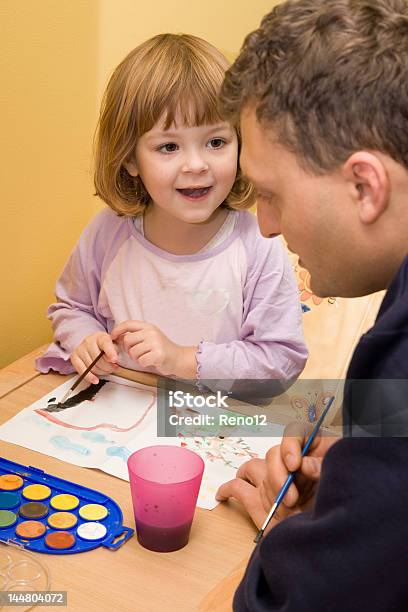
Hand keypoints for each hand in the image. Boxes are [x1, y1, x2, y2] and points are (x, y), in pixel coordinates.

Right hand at [70, 332, 118, 383]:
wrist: (93, 345)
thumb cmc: (106, 347)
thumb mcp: (114, 345)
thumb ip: (115, 351)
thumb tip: (113, 360)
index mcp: (101, 336)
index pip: (105, 344)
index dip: (110, 352)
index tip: (114, 360)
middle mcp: (89, 341)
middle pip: (98, 358)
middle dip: (108, 367)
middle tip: (114, 368)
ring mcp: (80, 348)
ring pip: (92, 366)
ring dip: (101, 372)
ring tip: (107, 370)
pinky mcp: (74, 357)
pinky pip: (82, 370)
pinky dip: (89, 377)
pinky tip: (95, 380)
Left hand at [111, 320, 196, 377]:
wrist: (178, 358)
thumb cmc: (160, 349)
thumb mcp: (149, 337)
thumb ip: (135, 335)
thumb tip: (116, 337)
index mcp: (148, 326)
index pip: (128, 324)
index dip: (117, 330)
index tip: (112, 337)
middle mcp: (151, 332)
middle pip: (127, 340)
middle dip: (128, 349)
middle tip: (136, 353)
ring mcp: (155, 343)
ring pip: (133, 352)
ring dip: (136, 358)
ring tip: (145, 357)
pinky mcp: (158, 354)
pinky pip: (141, 360)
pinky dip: (143, 363)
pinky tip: (150, 362)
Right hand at [216, 422, 338, 530]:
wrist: (345, 532)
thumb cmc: (348, 497)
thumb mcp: (342, 475)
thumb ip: (324, 466)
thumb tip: (305, 465)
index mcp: (316, 449)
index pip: (295, 434)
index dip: (291, 446)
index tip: (294, 465)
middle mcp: (294, 462)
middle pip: (274, 454)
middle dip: (279, 476)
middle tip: (292, 498)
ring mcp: (279, 481)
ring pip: (258, 470)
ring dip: (270, 489)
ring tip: (285, 510)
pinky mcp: (265, 499)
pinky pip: (240, 488)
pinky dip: (230, 490)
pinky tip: (223, 496)